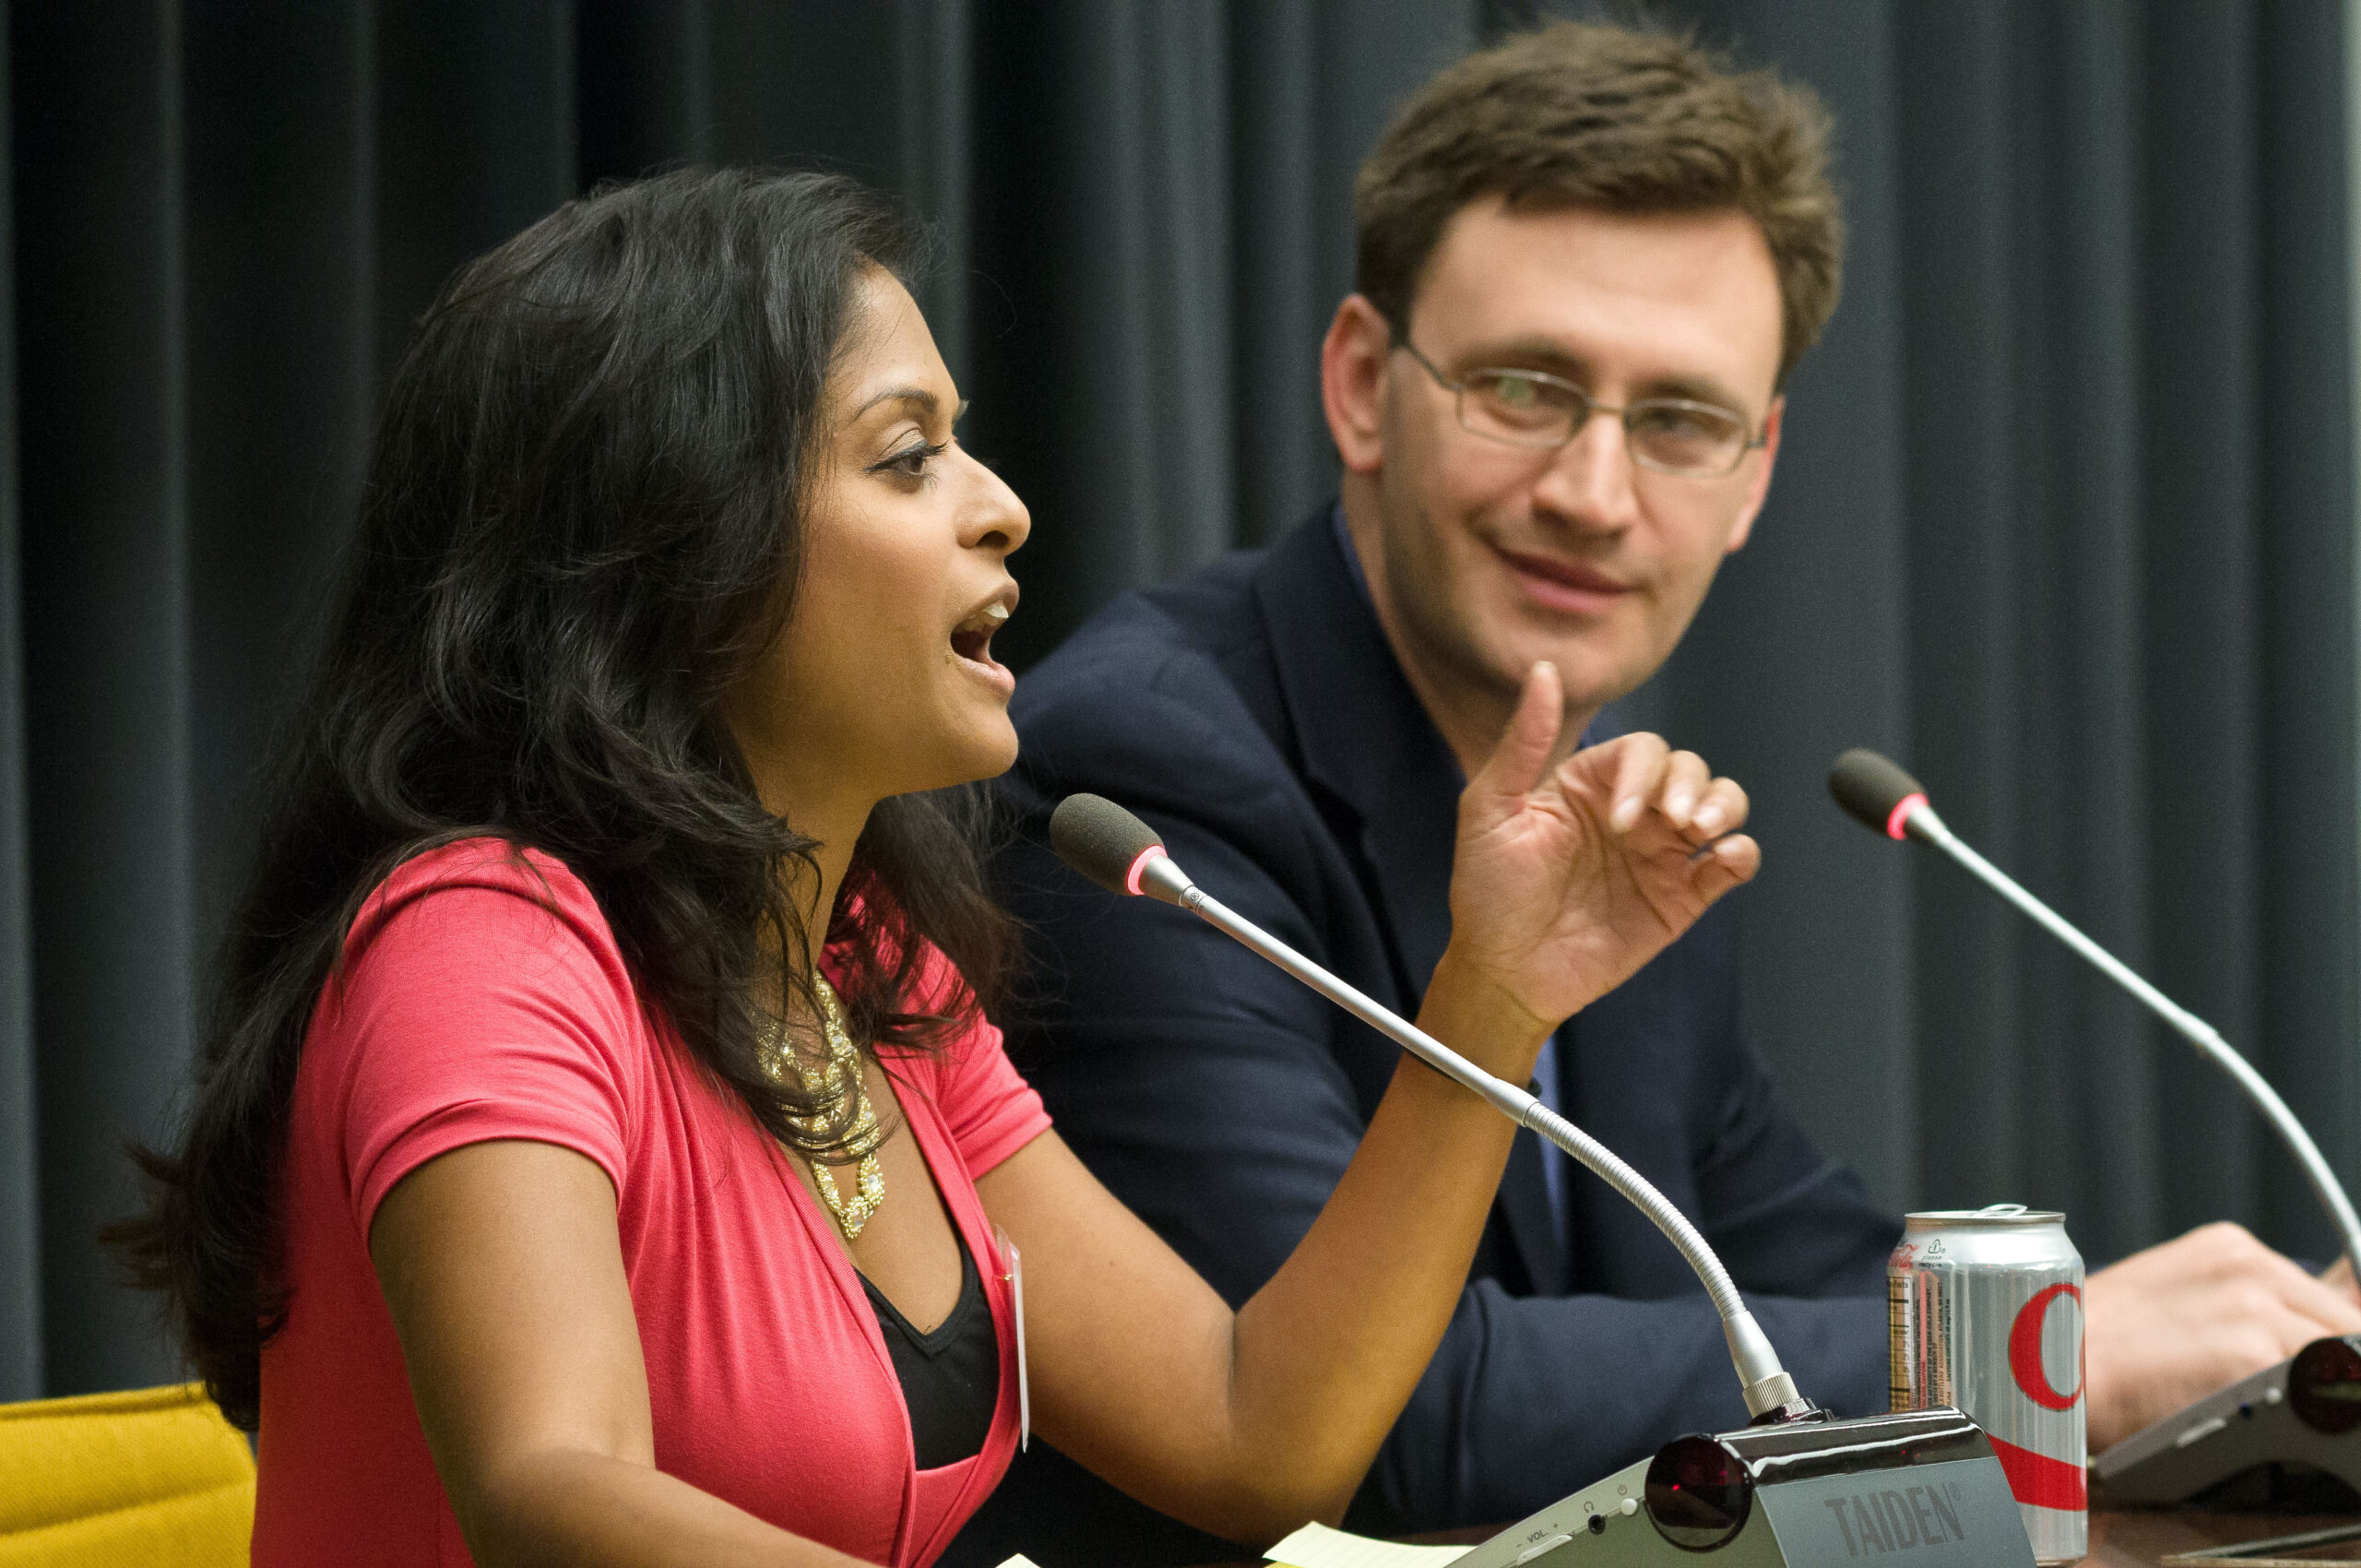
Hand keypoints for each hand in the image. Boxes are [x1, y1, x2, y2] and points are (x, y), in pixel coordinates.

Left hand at [1429, 663, 1758, 1068]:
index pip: (1641, 751)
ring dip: (1725, 806)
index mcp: (1589, 784)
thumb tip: (1543, 671)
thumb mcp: (1490, 808)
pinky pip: (1729, 865)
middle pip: (1688, 770)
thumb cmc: (1488, 891)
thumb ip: (1523, 741)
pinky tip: (1724, 856)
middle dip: (1690, 786)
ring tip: (1702, 829)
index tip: (1620, 818)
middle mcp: (1631, 812)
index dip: (1642, 774)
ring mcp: (1659, 854)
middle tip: (1671, 821)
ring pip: (1720, 805)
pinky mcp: (1681, 898)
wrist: (1503, 971)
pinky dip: (1741, 854)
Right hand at [2084, 1222, 2360, 1449]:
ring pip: (2343, 1357)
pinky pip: (2325, 1390)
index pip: (2334, 1298)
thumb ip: (2246, 1310)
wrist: (2035, 1364)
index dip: (2334, 1344)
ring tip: (2267, 1414)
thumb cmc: (2091, 1348)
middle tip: (2283, 1397)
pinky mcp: (2255, 1357)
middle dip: (2334, 1366)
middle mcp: (2251, 1268)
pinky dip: (2309, 1413)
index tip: (2323, 1366)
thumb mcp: (2173, 1302)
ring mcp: (2256, 1309)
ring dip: (2322, 1393)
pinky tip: (2265, 1422)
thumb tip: (2323, 1332)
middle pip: (2346, 1325)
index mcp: (2231, 1249)